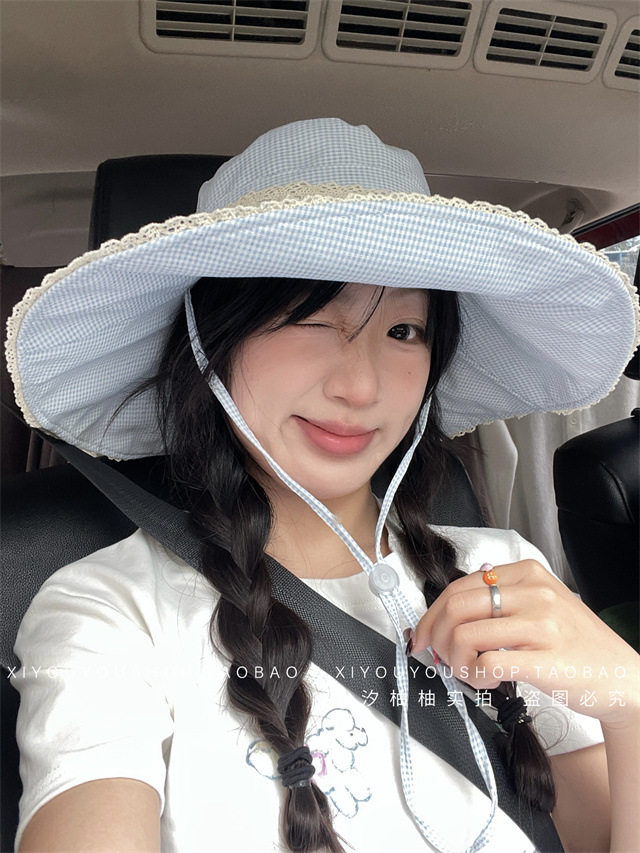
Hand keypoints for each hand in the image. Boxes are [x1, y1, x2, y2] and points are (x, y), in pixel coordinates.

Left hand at [410, 559, 639, 727]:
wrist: (623, 676)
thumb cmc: (576, 644)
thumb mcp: (540, 604)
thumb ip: (499, 602)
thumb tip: (446, 616)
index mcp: (527, 574)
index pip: (459, 586)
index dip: (431, 614)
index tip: (421, 634)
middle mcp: (533, 593)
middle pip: (455, 607)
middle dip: (434, 636)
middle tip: (438, 656)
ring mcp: (540, 625)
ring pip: (464, 635)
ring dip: (454, 661)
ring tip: (468, 672)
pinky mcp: (545, 660)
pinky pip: (487, 664)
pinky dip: (474, 677)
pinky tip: (486, 681)